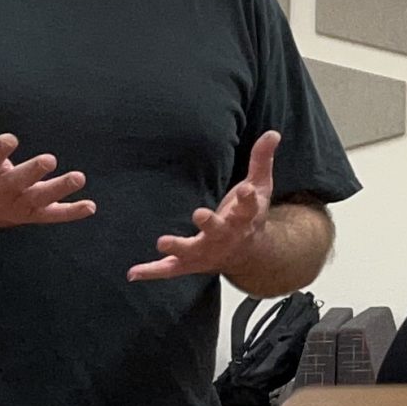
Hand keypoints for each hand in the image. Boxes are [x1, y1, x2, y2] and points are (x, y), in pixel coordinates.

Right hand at [0, 79, 92, 229]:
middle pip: (14, 182)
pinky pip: (50, 215)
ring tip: (78, 177)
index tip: (10, 139)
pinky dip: (70, 212)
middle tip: (49, 159)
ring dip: (58, 189)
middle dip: (31, 172)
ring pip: (37, 199)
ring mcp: (11, 205)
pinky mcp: (25, 214)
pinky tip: (89, 206)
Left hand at [129, 130, 278, 281]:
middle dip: (210, 224)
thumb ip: (261, 160)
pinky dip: (153, 271)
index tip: (246, 191)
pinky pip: (170, 269)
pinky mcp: (191, 263)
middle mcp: (226, 237)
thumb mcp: (260, 187)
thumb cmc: (249, 215)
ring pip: (192, 252)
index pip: (249, 207)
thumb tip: (273, 133)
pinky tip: (134, 272)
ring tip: (162, 242)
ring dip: (178, 248)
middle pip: (219, 231)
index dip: (248, 199)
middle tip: (199, 214)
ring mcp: (207, 252)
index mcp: (244, 218)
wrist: (249, 255)